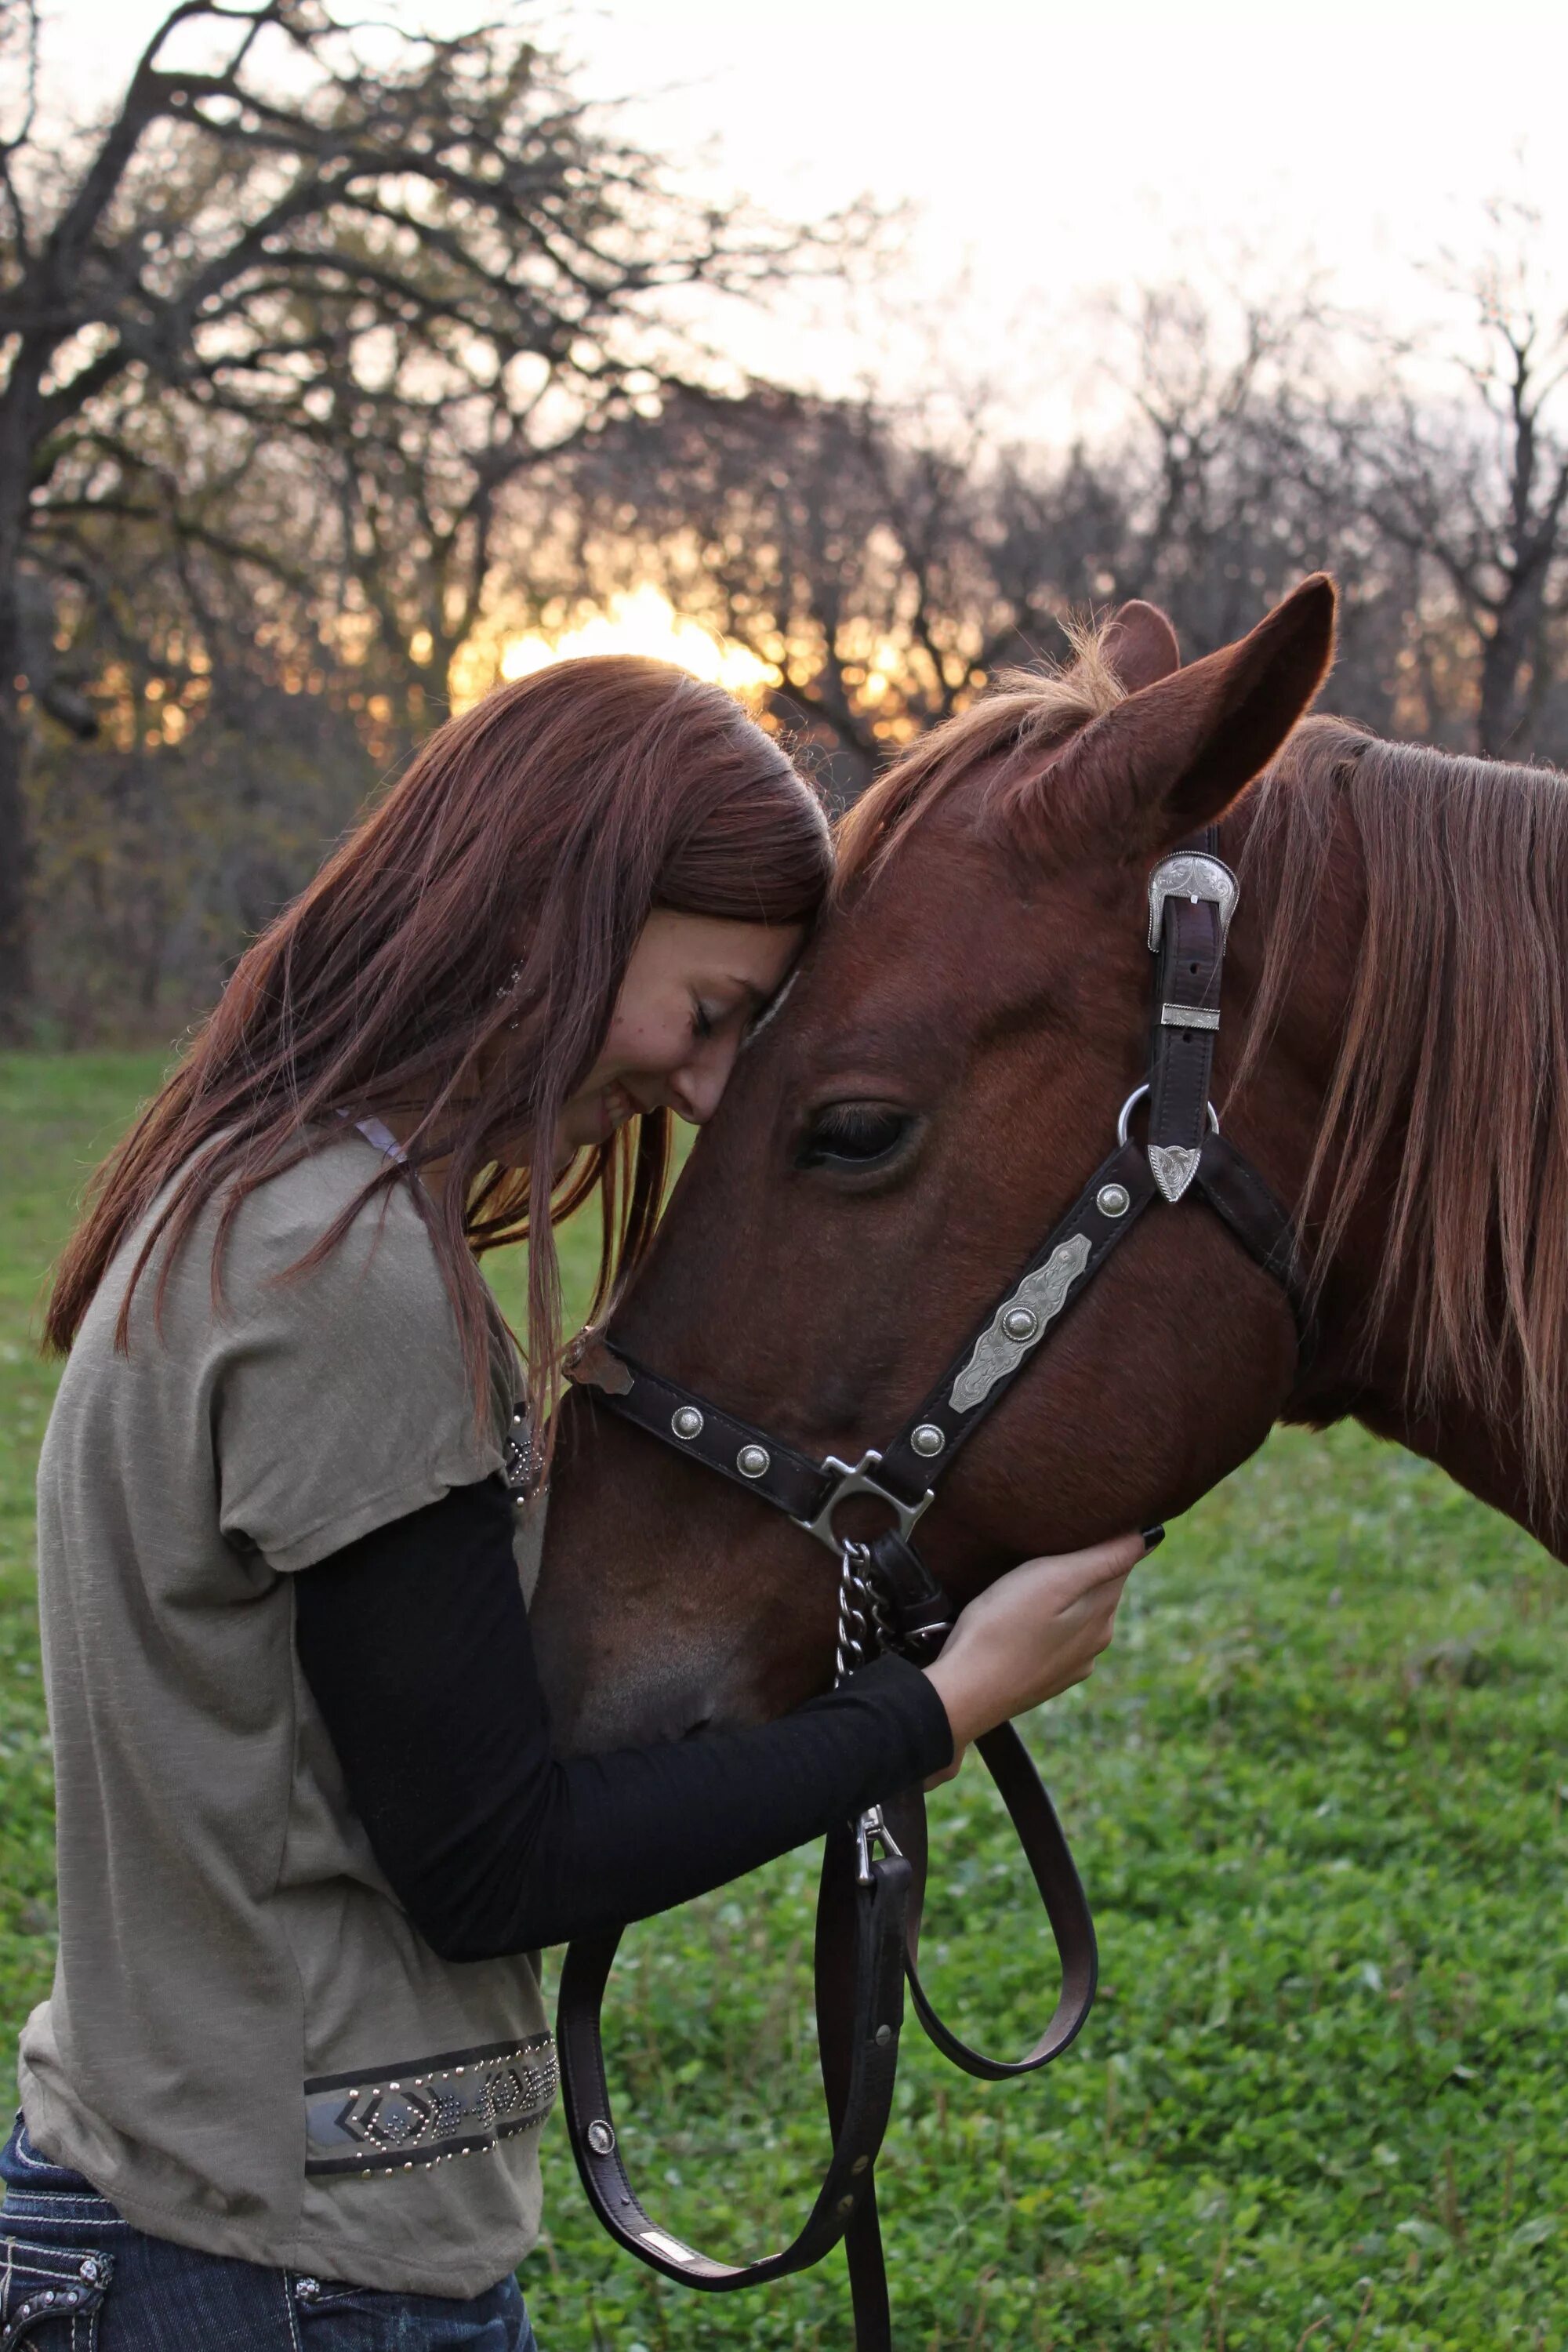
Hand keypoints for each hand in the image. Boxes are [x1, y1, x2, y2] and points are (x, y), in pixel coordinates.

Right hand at [921, 1531, 1147, 1784]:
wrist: (964, 1693)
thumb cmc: (1003, 1628)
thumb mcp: (1053, 1580)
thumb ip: (1104, 1558)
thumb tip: (1151, 1536)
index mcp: (1102, 1613)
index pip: (1119, 1560)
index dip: (1101, 1536)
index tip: (1076, 1523)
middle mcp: (1096, 1641)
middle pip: (1099, 1587)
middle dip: (1082, 1566)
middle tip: (1046, 1545)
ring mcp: (1073, 1664)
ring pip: (1077, 1614)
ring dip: (1062, 1595)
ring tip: (1030, 1582)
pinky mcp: (1047, 1678)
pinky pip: (1057, 1638)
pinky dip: (1046, 1623)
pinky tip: (1022, 1620)